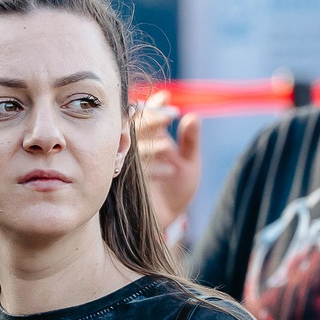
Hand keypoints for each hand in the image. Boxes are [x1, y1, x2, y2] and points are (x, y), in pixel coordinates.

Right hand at [135, 96, 200, 233]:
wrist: (165, 223)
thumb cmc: (175, 191)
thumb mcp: (189, 164)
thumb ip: (191, 141)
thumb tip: (194, 116)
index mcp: (151, 140)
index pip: (147, 115)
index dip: (155, 104)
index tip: (166, 97)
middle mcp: (137, 149)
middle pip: (135, 125)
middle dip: (151, 118)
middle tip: (168, 116)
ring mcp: (129, 166)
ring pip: (130, 146)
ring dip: (149, 143)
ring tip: (168, 146)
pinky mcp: (125, 184)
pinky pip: (132, 171)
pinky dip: (151, 169)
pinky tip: (169, 171)